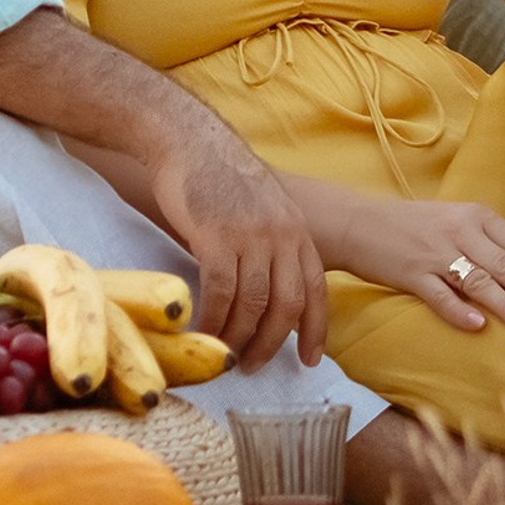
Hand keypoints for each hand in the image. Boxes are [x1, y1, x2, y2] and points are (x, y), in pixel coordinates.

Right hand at [149, 137, 329, 373]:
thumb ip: (271, 242)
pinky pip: (221, 292)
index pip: (316, 289)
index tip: (307, 358)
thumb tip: (267, 291)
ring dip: (239, 336)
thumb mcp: (263, 205)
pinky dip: (214, 318)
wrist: (188, 140)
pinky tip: (204, 331)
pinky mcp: (216, 237)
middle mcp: (281, 235)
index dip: (315, 329)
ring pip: (253, 304)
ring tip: (226, 354)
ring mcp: (250, 236)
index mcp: (296, 229)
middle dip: (271, 343)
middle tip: (253, 364)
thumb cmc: (220, 174)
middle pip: (287, 305)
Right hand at [331, 195, 504, 334]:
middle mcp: (459, 231)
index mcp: (475, 216)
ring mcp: (435, 252)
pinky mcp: (412, 273)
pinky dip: (459, 311)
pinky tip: (477, 326)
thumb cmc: (414, 226)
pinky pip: (440, 295)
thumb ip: (491, 241)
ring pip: (479, 281)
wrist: (357, 222)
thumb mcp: (455, 222)